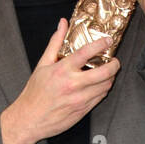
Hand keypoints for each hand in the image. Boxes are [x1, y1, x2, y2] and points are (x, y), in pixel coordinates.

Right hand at [1, 19, 118, 143]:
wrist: (30, 118)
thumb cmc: (35, 93)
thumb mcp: (43, 64)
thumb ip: (55, 42)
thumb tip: (63, 24)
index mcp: (63, 70)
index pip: (87, 52)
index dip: (101, 44)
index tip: (107, 40)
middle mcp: (73, 84)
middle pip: (104, 72)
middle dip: (114, 65)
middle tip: (114, 61)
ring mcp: (79, 99)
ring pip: (105, 86)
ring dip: (110, 78)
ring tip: (107, 74)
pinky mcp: (83, 110)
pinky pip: (100, 98)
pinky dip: (103, 90)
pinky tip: (99, 86)